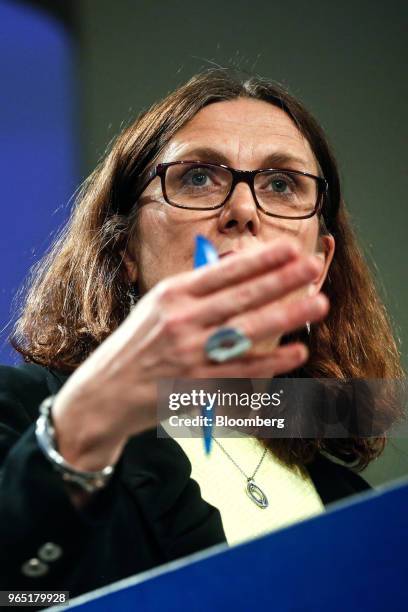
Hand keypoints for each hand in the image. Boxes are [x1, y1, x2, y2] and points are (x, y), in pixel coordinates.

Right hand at [52, 237, 328, 470]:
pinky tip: (296, 351)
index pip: (223, 272)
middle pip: (240, 298)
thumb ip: (197, 289)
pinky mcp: (197, 384)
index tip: (289, 249)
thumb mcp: (157, 304)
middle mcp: (180, 321)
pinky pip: (241, 371)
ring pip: (246, 332)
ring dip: (285, 316)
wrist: (107, 390)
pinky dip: (271, 362)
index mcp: (171, 294)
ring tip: (317, 303)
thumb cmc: (137, 342)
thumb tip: (242, 268)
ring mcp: (189, 354)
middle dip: (281, 280)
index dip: (259, 260)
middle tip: (312, 266)